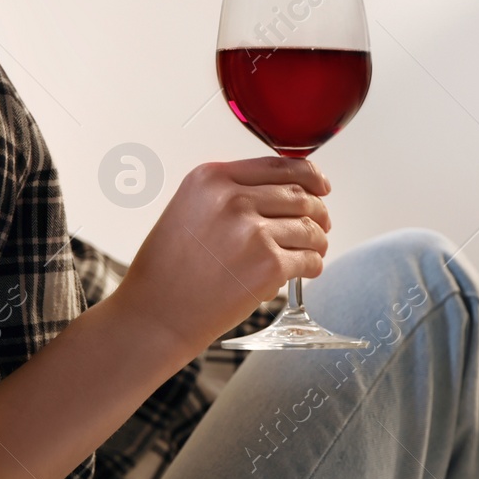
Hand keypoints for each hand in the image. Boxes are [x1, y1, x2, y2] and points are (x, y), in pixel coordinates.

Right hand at [113, 156, 332, 359]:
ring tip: (313, 252)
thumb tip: (284, 191)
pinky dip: (313, 266)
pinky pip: (310, 259)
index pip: (279, 166)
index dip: (310, 176)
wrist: (157, 313)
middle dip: (318, 213)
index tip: (321, 187)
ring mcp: (253, 232)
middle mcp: (233, 199)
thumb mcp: (189, 209)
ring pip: (310, 228)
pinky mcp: (269, 265)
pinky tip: (305, 272)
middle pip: (300, 196)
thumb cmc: (170, 267)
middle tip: (321, 227)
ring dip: (318, 242)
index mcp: (211, 178)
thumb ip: (230, 194)